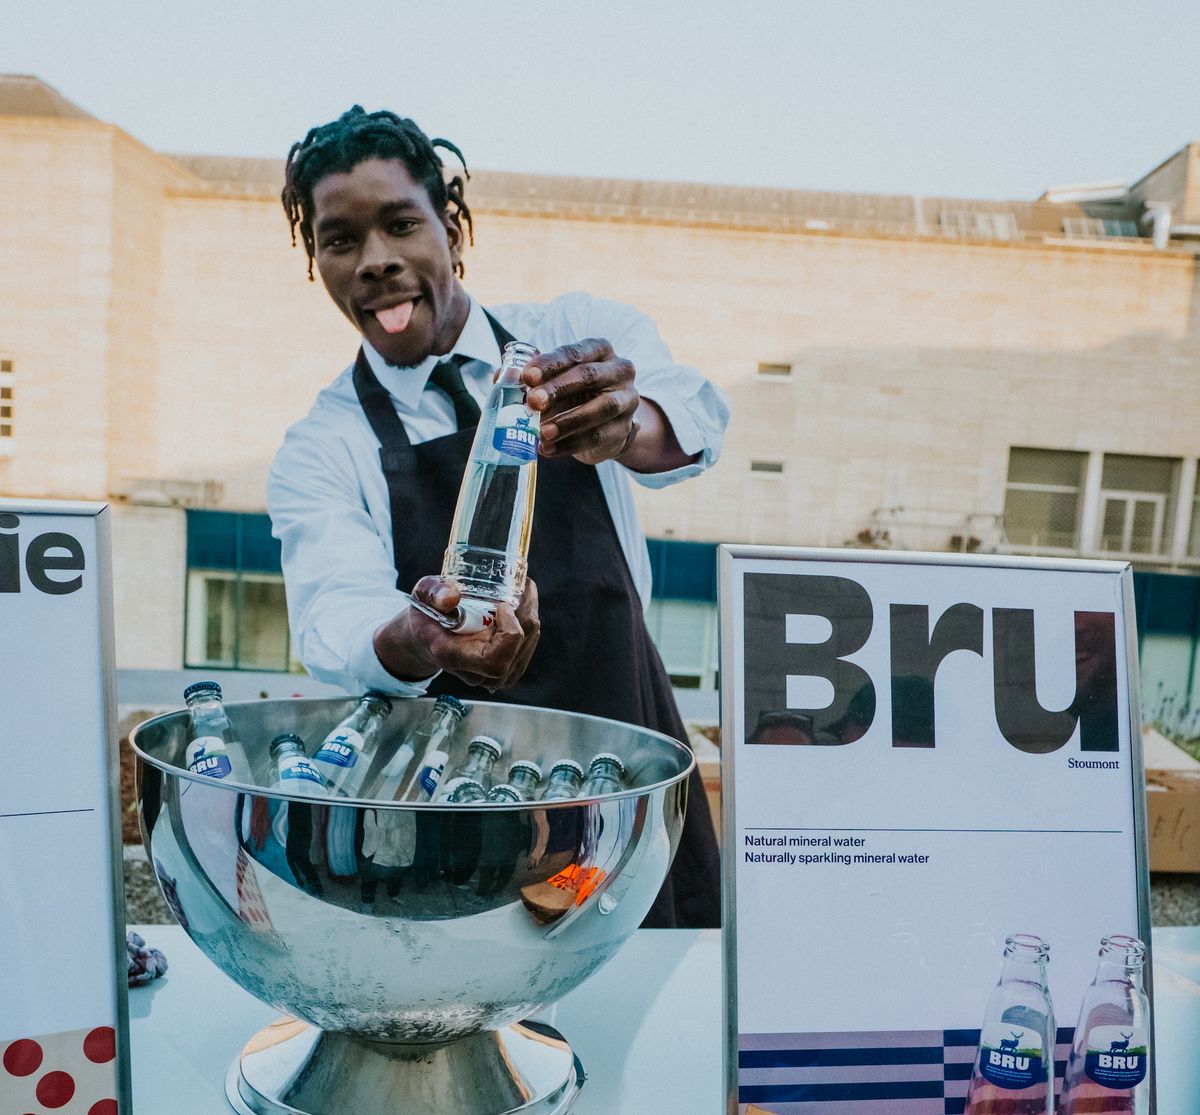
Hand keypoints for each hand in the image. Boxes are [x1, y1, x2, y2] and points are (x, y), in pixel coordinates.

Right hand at [374, 576, 540, 690]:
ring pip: (527, 645)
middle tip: (518, 587)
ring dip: (528, 615)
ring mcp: (492, 676)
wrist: (429, 635)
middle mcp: (475, 673)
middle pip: (517, 648)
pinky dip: (528, 623)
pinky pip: (528, 646)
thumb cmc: (427, 613)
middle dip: (524, 614)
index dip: (509, 634)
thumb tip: (452, 596)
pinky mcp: (506, 670)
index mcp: (453, 657)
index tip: (503, 606)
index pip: (495, 661)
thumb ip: (434, 592)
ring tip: (519, 592)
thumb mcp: (423, 595)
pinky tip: (520, 607)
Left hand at [521, 339, 639, 465]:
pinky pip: (598, 436)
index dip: (550, 364)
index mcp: (599, 350)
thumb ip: (529, 377)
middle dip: (558, 389)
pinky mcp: (625, 428)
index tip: (527, 376)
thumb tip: (500, 376)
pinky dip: (570, 444)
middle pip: (589, 375)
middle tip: (532, 402)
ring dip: (568, 421)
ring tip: (541, 432)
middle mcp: (618, 370)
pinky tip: (549, 449)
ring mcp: (627, 400)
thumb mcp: (554, 381)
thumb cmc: (574, 394)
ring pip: (601, 408)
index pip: (574, 352)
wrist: (606, 424)